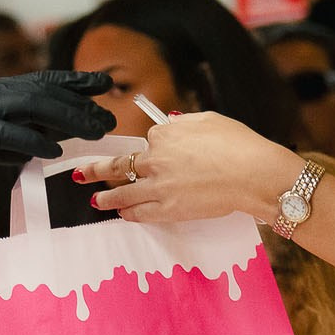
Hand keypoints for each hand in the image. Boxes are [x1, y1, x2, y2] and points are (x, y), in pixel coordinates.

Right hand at [0, 71, 115, 203]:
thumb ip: (8, 144)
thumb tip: (39, 148)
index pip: (41, 84)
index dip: (74, 83)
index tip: (104, 86)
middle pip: (44, 90)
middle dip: (81, 98)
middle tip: (112, 110)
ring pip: (32, 106)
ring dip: (68, 117)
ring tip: (96, 128)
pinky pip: (5, 133)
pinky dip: (32, 141)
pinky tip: (54, 151)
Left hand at [78, 111, 302, 223]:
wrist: (253, 174)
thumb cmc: (238, 144)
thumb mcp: (210, 120)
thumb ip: (185, 122)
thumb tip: (170, 122)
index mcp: (165, 134)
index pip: (149, 139)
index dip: (154, 146)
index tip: (156, 151)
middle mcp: (156, 160)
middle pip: (120, 165)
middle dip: (97, 169)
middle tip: (81, 173)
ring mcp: (160, 187)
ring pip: (123, 192)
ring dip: (106, 197)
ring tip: (94, 201)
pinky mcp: (169, 210)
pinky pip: (141, 212)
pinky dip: (128, 213)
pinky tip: (121, 213)